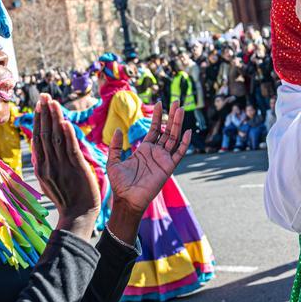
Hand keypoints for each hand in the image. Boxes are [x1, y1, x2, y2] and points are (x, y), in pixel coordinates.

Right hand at [31, 95, 99, 235]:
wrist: (78, 216)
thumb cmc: (67, 199)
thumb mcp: (49, 181)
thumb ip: (46, 165)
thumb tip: (40, 151)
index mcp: (42, 167)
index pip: (38, 138)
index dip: (39, 120)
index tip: (39, 105)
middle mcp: (48, 165)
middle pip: (44, 134)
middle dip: (44, 113)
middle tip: (44, 96)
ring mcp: (61, 167)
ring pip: (56, 138)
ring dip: (54, 118)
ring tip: (53, 102)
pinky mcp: (76, 169)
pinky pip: (70, 149)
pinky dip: (67, 135)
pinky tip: (65, 122)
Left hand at [106, 100, 190, 214]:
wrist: (127, 200)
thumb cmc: (120, 184)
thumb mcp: (113, 162)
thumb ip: (115, 146)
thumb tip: (118, 129)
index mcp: (144, 149)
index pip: (154, 129)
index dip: (158, 117)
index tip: (160, 103)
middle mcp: (156, 152)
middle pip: (167, 130)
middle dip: (172, 116)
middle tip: (176, 101)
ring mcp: (163, 159)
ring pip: (174, 138)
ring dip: (178, 124)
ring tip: (181, 109)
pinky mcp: (168, 167)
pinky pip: (179, 153)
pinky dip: (184, 143)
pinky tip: (187, 131)